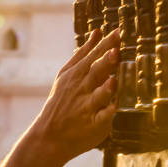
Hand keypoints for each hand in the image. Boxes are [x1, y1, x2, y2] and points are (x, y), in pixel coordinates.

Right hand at [31, 28, 119, 164]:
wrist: (49, 136)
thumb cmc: (61, 100)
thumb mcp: (68, 73)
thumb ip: (85, 52)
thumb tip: (98, 30)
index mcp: (77, 74)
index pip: (94, 56)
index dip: (106, 45)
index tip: (118, 32)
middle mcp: (82, 89)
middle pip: (96, 73)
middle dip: (105, 63)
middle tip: (116, 52)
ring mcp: (86, 107)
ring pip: (98, 96)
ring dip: (105, 88)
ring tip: (113, 81)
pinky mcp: (93, 124)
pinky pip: (101, 118)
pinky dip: (107, 113)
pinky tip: (114, 107)